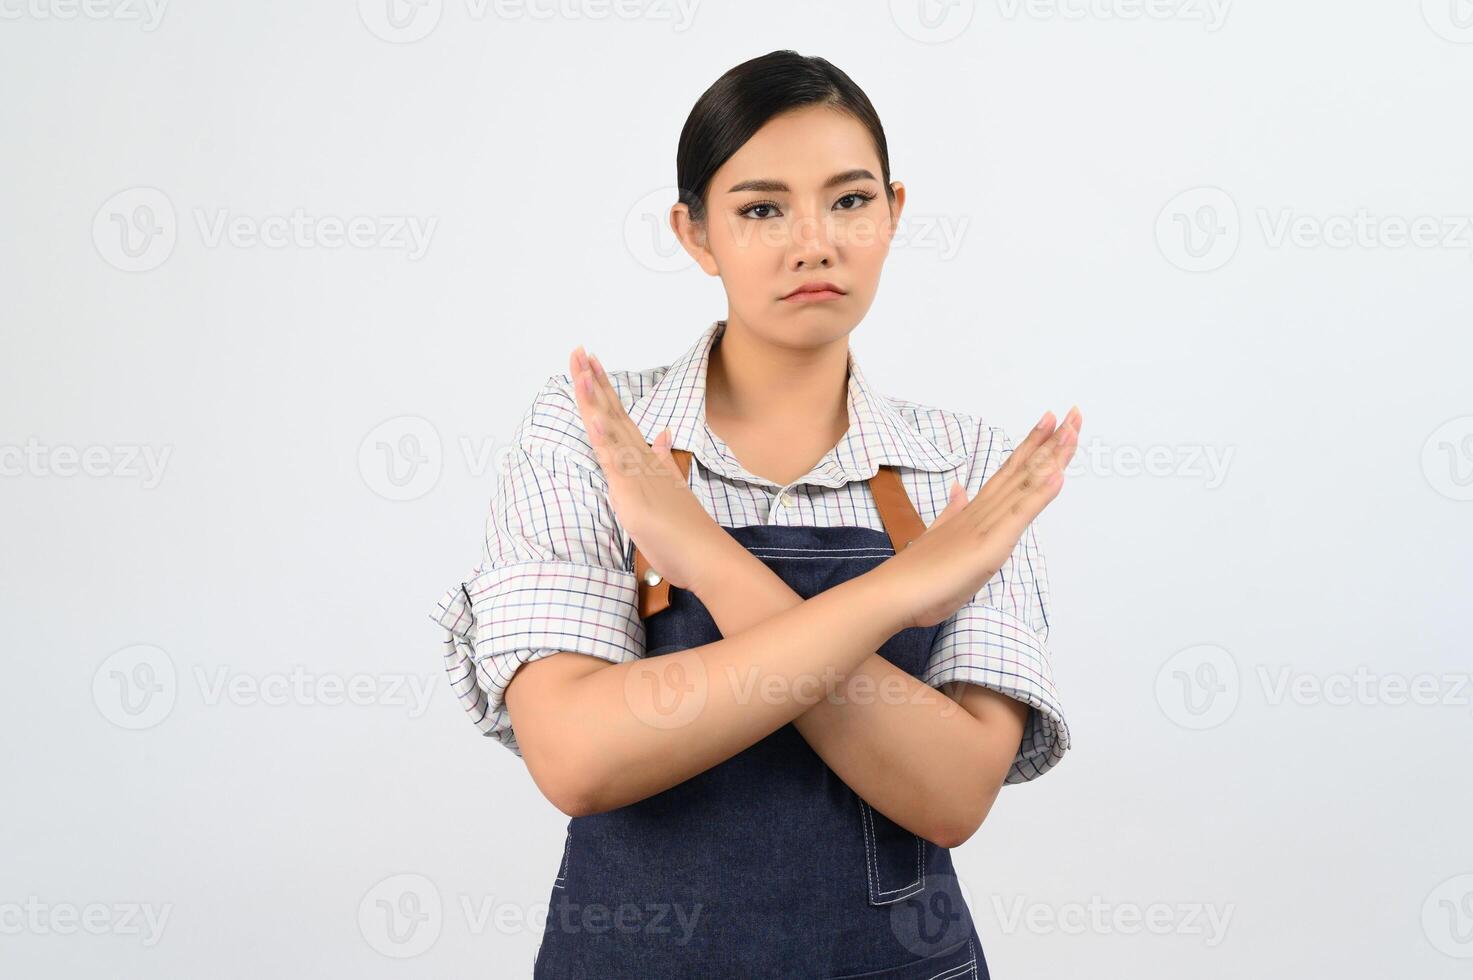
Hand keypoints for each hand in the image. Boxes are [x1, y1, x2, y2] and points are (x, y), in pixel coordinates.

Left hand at [567, 346, 733, 594]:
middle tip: (579, 350)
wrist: (707, 555)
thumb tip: (661, 436)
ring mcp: (638, 473)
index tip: (590, 365)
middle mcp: (641, 459)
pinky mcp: (634, 492)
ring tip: (581, 369)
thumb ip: (661, 462)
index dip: (603, 391)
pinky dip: (604, 437)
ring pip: (612, 429)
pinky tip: (594, 416)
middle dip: (593, 382)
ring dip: (595, 399)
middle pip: (612, 413)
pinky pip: (616, 460)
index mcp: (645, 460)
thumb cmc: (686, 531)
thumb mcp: (667, 490)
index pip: (619, 418)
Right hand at [882, 407, 1081, 629]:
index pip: (1009, 472)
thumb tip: (958, 490)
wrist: (896, 591)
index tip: (1050, 422)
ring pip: (1025, 483)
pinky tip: (1058, 474)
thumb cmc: (918, 574)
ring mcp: (988, 523)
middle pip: (1023, 469)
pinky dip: (1041, 493)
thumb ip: (951, 511)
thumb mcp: (940, 536)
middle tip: (1073, 413)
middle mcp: (983, 509)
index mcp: (974, 510)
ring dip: (1051, 457)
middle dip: (1050, 441)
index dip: (1031, 446)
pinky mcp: (992, 542)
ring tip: (1071, 429)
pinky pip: (1021, 514)